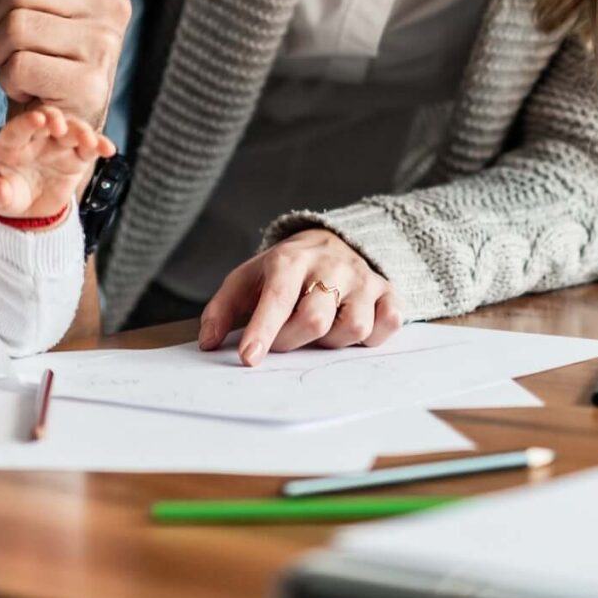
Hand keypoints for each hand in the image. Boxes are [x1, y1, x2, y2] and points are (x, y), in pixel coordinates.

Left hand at [0, 0, 128, 129]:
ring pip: (16, 26)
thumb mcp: (28, 0)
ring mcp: (106, 43)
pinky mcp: (90, 84)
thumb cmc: (43, 50)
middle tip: (3, 37)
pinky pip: (20, 66)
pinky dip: (9, 79)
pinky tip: (28, 87)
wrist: (63, 116)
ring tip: (18, 63)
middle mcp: (114, 3)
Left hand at [0, 105, 115, 219]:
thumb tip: (1, 192)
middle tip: (61, 127)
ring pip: (72, 130)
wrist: (28, 209)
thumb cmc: (6, 195)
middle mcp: (37, 138)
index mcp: (11, 143)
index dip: (27, 122)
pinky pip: (90, 148)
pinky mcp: (77, 157)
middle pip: (48, 120)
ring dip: (81, 131)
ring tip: (89, 141)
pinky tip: (108, 149)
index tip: (37, 118)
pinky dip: (100, 145)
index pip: (17, 129)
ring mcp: (58, 146)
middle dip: (55, 119)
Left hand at [198, 229, 401, 364]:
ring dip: (333, 341)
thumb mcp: (247, 279)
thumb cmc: (284, 270)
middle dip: (294, 341)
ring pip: (353, 326)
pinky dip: (373, 336)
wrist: (331, 240)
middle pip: (315, 318)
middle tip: (285, 339)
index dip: (262, 331)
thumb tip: (208, 342)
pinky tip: (352, 328)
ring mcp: (362, 278)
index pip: (276, 300)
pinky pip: (389, 322)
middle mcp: (329, 265)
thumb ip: (222, 309)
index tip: (249, 358)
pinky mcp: (387, 290)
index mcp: (289, 260)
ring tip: (321, 330)